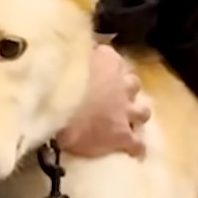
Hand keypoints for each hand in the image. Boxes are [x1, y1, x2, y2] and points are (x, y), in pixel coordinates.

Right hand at [57, 43, 148, 158]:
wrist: (59, 108)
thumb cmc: (56, 79)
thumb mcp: (65, 56)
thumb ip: (73, 53)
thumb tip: (73, 45)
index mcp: (107, 61)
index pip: (112, 57)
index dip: (106, 66)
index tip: (97, 70)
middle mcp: (121, 83)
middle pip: (132, 84)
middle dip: (126, 91)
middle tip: (113, 98)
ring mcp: (125, 110)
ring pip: (142, 112)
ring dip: (136, 115)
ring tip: (127, 122)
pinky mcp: (122, 135)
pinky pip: (137, 143)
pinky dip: (136, 147)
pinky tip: (134, 152)